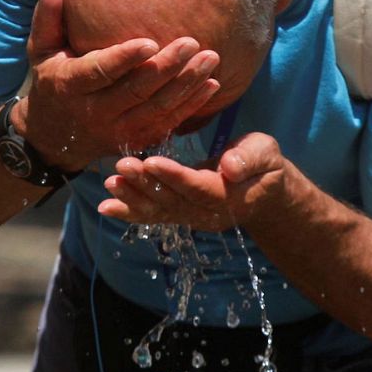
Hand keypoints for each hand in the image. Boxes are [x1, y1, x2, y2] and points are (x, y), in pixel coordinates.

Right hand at [19, 0, 220, 169]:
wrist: (52, 138)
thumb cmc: (50, 82)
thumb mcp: (40, 51)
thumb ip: (47, 18)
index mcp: (70, 86)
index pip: (101, 72)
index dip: (125, 59)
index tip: (150, 42)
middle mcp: (95, 113)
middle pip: (136, 91)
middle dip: (166, 68)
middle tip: (192, 42)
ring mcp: (117, 131)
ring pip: (156, 109)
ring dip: (186, 86)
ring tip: (210, 59)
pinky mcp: (135, 141)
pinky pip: (167, 124)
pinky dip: (191, 106)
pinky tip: (211, 85)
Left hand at [96, 133, 289, 231]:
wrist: (264, 192)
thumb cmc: (263, 165)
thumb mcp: (265, 154)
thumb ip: (250, 159)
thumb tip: (230, 167)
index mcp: (229, 197)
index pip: (198, 188)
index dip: (175, 177)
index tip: (152, 162)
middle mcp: (207, 213)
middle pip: (173, 200)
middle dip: (145, 184)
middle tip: (122, 166)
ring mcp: (191, 217)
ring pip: (159, 210)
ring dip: (132, 198)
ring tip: (110, 184)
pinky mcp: (179, 215)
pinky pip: (153, 215)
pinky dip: (129, 211)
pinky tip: (106, 206)